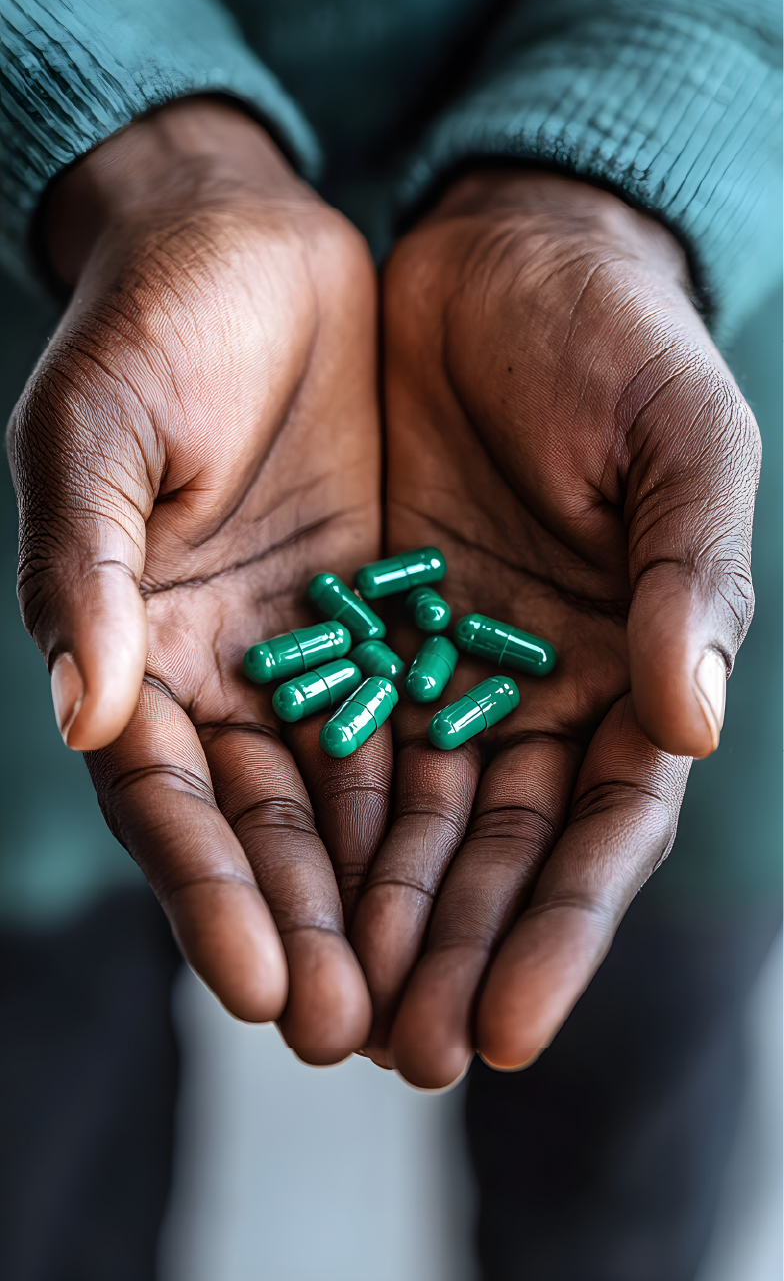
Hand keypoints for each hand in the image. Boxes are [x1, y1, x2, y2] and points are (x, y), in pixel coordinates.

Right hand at [7, 100, 384, 1061]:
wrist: (244, 241)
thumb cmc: (148, 326)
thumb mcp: (99, 432)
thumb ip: (89, 569)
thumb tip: (87, 712)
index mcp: (133, 649)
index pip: (170, 800)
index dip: (209, 894)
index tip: (261, 987)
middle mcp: (223, 675)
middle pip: (269, 830)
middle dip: (314, 933)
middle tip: (366, 1039)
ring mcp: (311, 650)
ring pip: (355, 799)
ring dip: (392, 900)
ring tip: (436, 1003)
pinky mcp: (387, 612)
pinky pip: (428, 720)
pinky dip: (451, 801)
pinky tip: (488, 880)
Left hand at [351, 169, 759, 1086]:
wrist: (501, 259)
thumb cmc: (620, 344)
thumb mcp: (683, 441)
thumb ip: (694, 574)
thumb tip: (694, 726)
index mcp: (638, 667)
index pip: (604, 829)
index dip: (562, 931)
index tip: (504, 1028)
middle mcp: (540, 692)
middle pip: (498, 852)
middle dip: (451, 953)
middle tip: (396, 1057)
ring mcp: (445, 667)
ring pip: (406, 819)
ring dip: (370, 917)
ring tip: (322, 1015)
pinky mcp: (359, 627)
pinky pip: (325, 734)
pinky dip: (304, 816)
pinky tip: (273, 893)